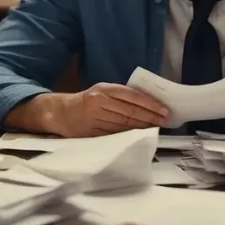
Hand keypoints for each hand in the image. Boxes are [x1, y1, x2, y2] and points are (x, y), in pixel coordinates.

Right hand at [10, 83, 168, 137]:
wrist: (61, 112)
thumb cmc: (87, 101)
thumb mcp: (102, 91)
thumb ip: (120, 96)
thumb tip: (147, 103)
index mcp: (104, 89)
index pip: (132, 96)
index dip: (149, 103)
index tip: (163, 109)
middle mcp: (99, 102)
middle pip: (130, 111)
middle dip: (150, 117)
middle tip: (164, 120)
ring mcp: (94, 117)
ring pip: (123, 124)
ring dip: (142, 127)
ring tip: (155, 128)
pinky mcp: (91, 131)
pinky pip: (114, 133)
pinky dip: (128, 135)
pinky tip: (139, 135)